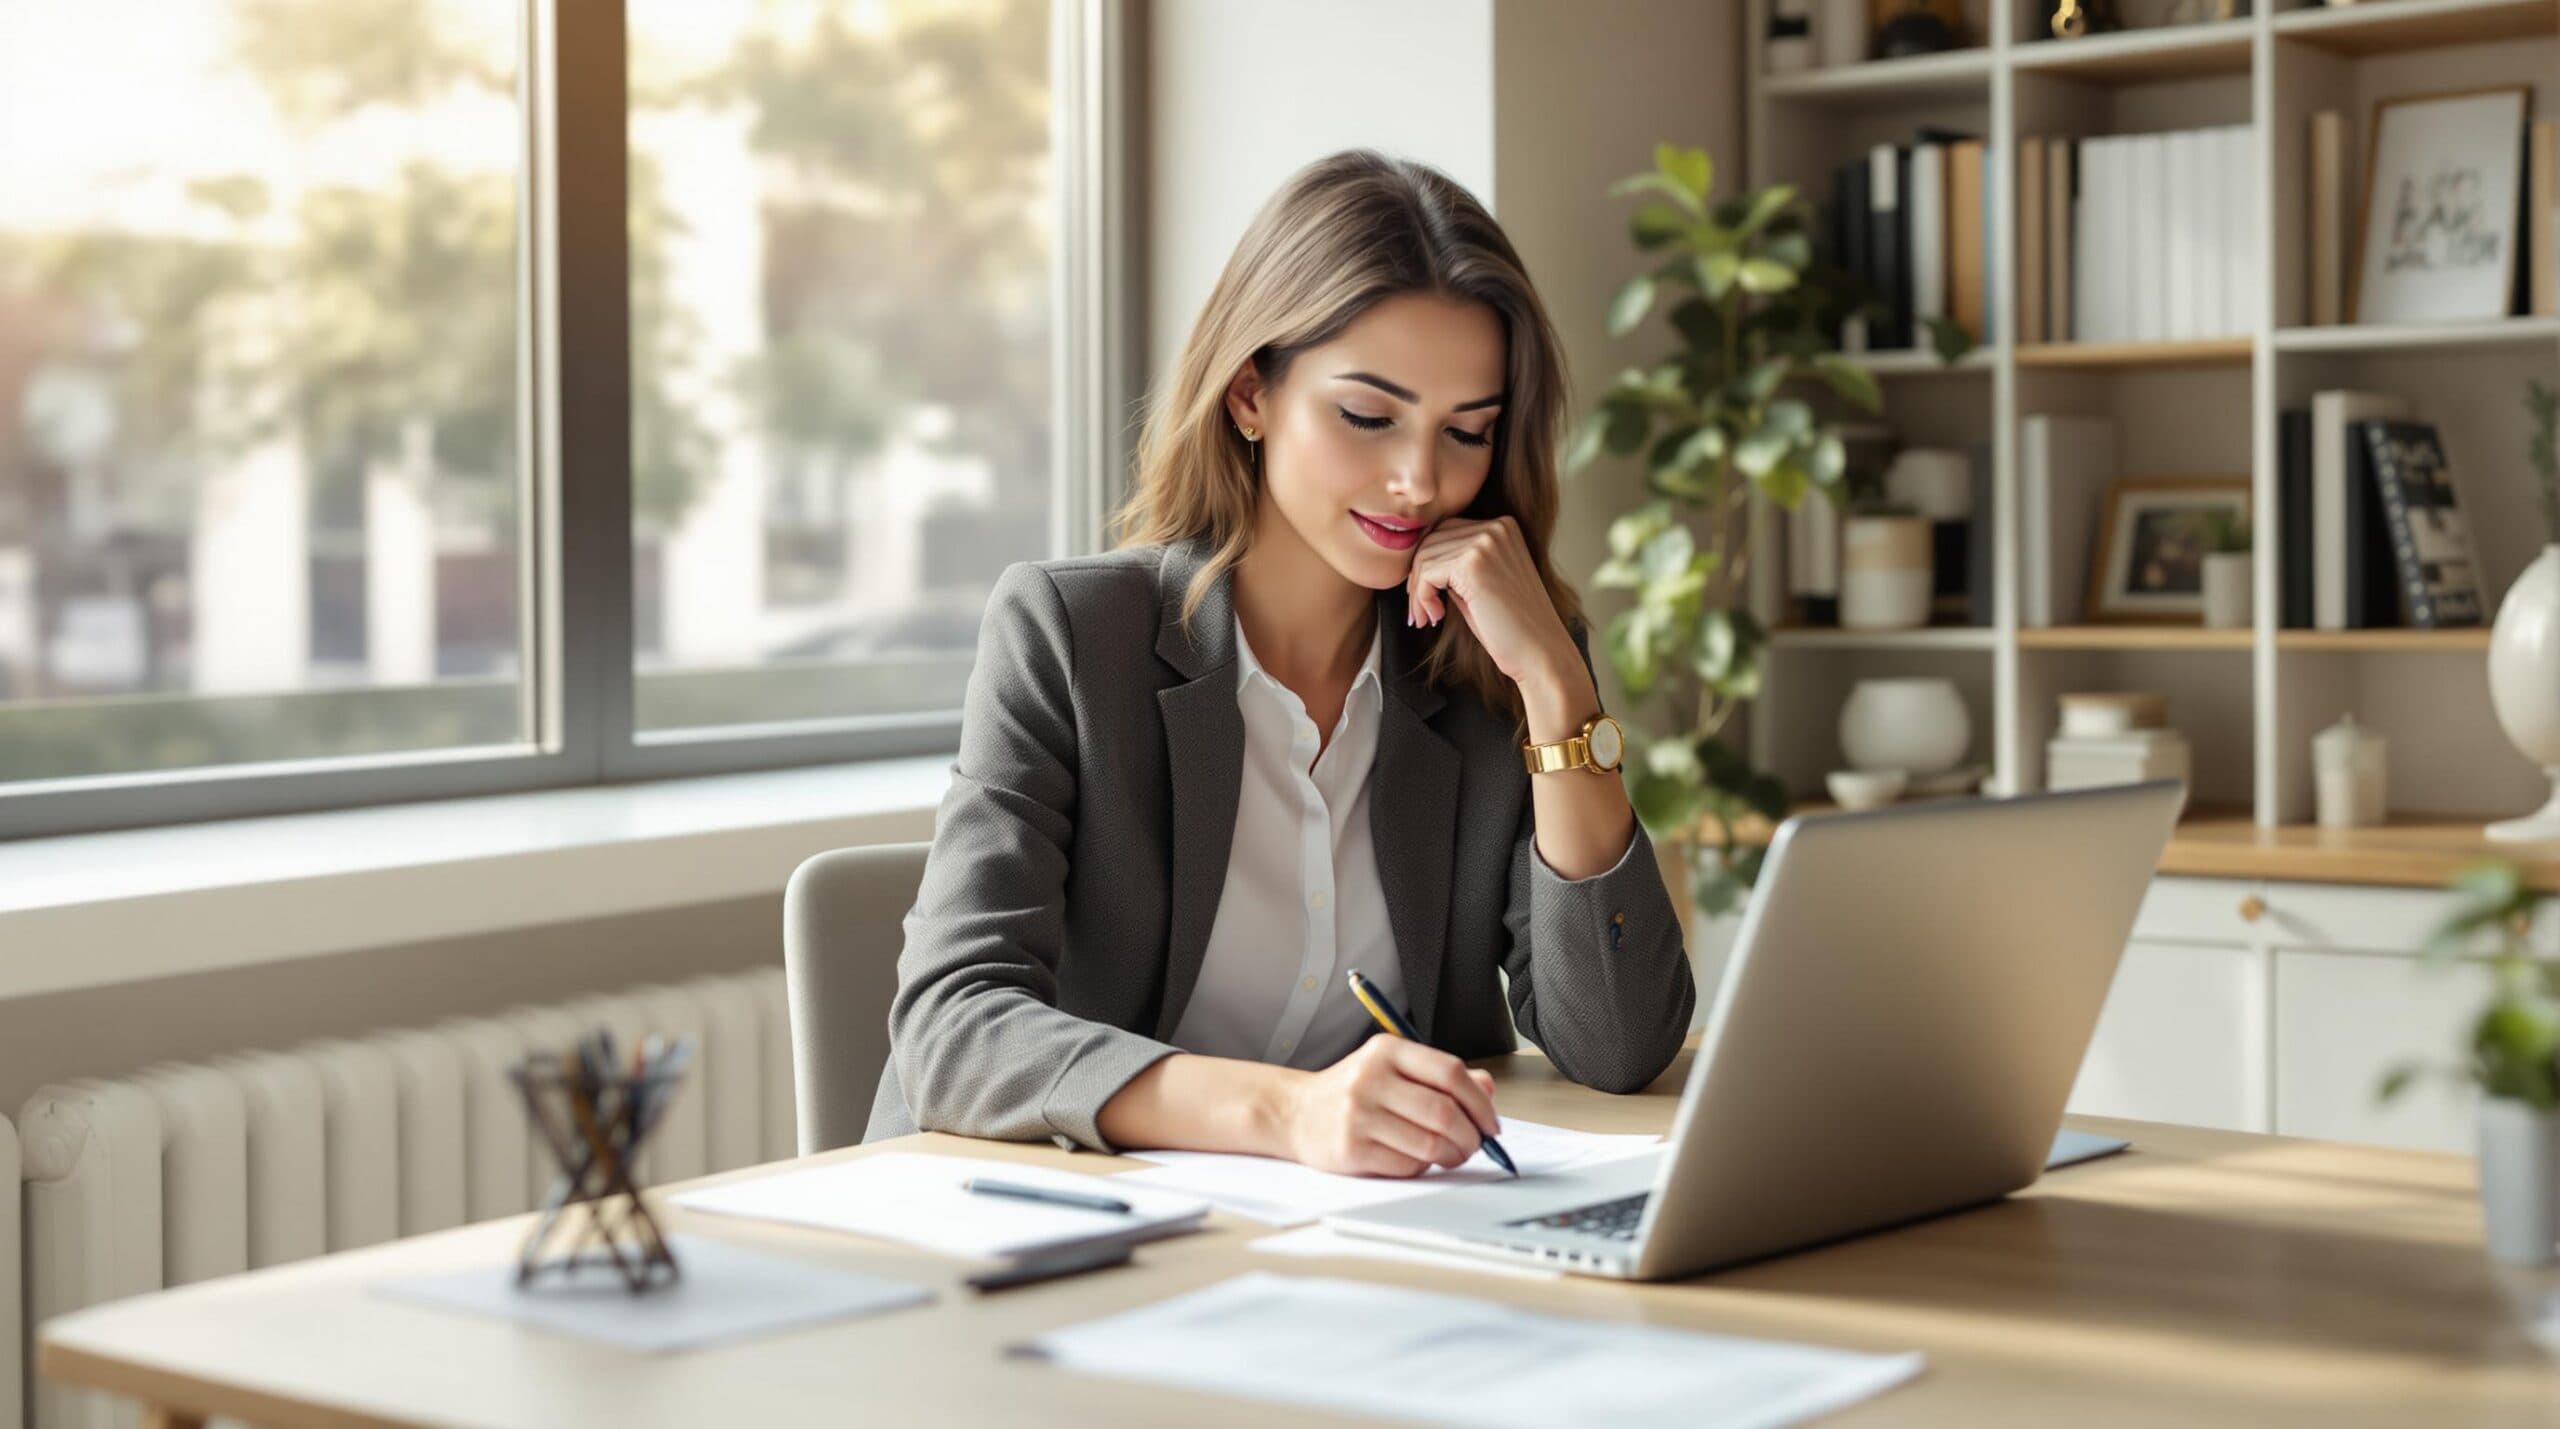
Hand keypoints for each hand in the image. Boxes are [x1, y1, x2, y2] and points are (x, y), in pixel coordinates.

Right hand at [1281, 1037, 1502, 1176]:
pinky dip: (1423, 1167)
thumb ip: (1440, 1075)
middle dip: (1470, 1136)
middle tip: (1475, 1145)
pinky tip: (1417, 1160)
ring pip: (1429, 1144)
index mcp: (1387, 1050)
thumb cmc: (1353, 1091)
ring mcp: (1359, 1114)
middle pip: (1444, 1112)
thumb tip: (1487, 1089)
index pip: (1449, 1073)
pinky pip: (1407, 1165)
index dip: (1479, 1102)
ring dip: (1452, 1156)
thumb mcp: (1393, 1069)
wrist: (1295, 1112)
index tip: (1490, 1122)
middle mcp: (1371, 1078)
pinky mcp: (1351, 1149)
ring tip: (1451, 1155)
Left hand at [1404, 515, 1578, 688]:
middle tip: (1419, 612)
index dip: (1429, 564)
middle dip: (1418, 578)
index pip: (1446, 531)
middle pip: (1432, 540)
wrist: (1540, 652)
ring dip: (1418, 592)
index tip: (1425, 596)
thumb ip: (1457, 565)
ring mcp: (1485, 542)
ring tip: (1427, 617)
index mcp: (1503, 526)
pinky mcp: (1472, 564)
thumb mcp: (1482, 583)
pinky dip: (1422, 598)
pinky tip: (1436, 617)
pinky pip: (1427, 574)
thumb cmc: (1512, 626)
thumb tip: (1419, 561)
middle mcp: (1496, 527)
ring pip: (1425, 557)